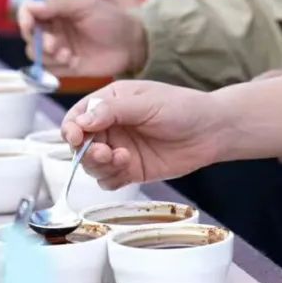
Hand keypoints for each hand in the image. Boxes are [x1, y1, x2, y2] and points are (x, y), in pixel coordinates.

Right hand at [19, 0, 145, 76]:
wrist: (130, 44)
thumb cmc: (110, 19)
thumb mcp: (86, 5)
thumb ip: (58, 4)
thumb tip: (31, 6)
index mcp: (56, 9)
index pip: (28, 11)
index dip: (24, 18)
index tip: (29, 26)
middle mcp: (53, 28)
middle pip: (28, 35)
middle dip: (38, 41)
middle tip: (54, 44)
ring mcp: (58, 48)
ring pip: (34, 54)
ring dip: (47, 56)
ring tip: (67, 55)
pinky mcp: (65, 66)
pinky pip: (47, 70)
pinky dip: (55, 67)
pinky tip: (72, 61)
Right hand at [62, 80, 222, 188]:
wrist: (211, 131)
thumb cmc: (181, 107)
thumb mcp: (146, 102)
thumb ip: (113, 110)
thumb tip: (82, 120)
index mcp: (110, 102)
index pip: (78, 116)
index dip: (71, 128)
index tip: (74, 137)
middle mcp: (111, 126)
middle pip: (80, 144)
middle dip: (86, 151)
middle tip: (103, 153)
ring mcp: (119, 149)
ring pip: (91, 165)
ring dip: (99, 166)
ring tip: (122, 158)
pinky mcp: (130, 170)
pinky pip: (108, 180)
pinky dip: (112, 178)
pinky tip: (129, 167)